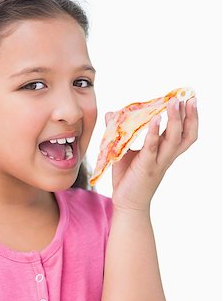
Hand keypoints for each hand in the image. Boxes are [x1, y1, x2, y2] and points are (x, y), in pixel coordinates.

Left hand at [106, 96, 198, 211]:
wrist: (126, 203)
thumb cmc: (128, 178)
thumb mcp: (125, 152)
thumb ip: (121, 133)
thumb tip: (111, 114)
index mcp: (165, 152)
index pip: (183, 132)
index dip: (189, 117)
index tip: (189, 99)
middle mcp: (166, 157)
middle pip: (186, 134)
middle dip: (190, 115)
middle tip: (189, 97)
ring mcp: (158, 162)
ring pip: (174, 139)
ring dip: (176, 119)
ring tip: (174, 102)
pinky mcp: (146, 167)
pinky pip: (153, 147)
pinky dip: (155, 133)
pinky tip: (155, 119)